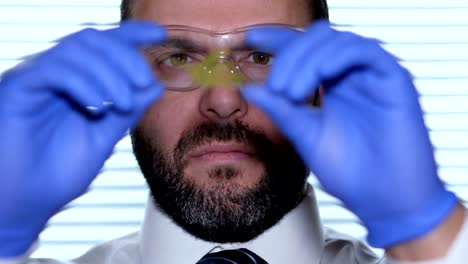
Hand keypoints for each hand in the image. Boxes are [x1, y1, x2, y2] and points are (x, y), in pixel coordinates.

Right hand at [0, 21, 165, 256]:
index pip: (105, 46)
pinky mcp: (18, 88)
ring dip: (109, 73)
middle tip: (142, 83)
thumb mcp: (105, 136)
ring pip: (76, 50)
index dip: (131, 34)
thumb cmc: (59, 170)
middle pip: (94, 40)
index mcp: (77, 84)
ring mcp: (36, 79)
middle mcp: (56, 75)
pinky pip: (54, 69)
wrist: (27, 202)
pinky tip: (98, 106)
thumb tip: (155, 85)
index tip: (159, 34)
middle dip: (126, 57)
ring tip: (121, 103)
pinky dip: (84, 83)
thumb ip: (128, 110)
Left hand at [242, 21, 456, 247]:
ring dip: (309, 60)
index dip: (278, 39)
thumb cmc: (350, 171)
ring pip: (338, 42)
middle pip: (317, 40)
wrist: (383, 200)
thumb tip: (249, 89)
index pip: (303, 51)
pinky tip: (322, 73)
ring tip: (292, 91)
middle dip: (290, 56)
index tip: (250, 38)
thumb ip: (281, 110)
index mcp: (330, 86)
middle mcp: (350, 76)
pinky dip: (339, 56)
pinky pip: (366, 52)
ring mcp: (372, 76)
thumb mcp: (305, 135)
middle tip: (277, 87)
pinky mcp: (394, 80)